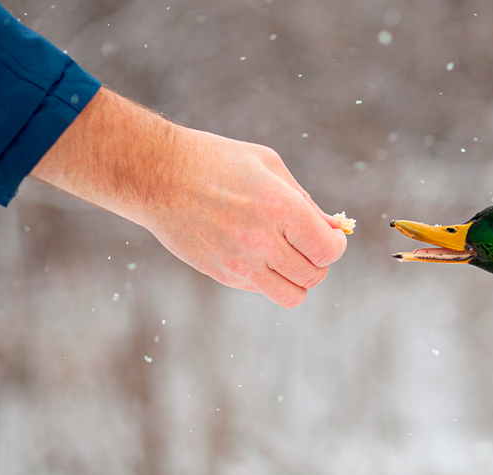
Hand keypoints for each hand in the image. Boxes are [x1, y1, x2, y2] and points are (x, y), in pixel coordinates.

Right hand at [31, 87, 346, 307]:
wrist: (157, 175)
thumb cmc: (217, 162)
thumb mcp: (269, 166)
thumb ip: (305, 202)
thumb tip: (334, 229)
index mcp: (279, 208)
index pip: (328, 250)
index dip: (336, 246)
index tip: (332, 237)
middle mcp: (260, 240)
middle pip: (314, 276)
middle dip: (319, 261)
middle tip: (307, 243)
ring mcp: (239, 263)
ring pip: (292, 295)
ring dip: (298, 279)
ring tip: (288, 256)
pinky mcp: (223, 275)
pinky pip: (263, 290)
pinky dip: (269, 277)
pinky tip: (256, 252)